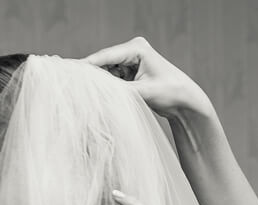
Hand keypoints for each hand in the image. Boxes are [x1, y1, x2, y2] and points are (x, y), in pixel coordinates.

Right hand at [85, 37, 211, 118]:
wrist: (187, 102)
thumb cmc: (172, 93)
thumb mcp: (143, 93)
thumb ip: (119, 91)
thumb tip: (97, 91)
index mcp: (137, 48)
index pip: (106, 56)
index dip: (87, 65)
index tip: (70, 72)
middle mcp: (133, 50)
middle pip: (104, 62)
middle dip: (92, 76)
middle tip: (74, 87)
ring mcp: (131, 60)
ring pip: (107, 71)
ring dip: (100, 83)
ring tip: (87, 95)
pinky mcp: (131, 71)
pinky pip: (113, 78)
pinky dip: (108, 87)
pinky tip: (100, 96)